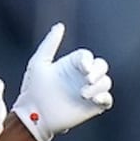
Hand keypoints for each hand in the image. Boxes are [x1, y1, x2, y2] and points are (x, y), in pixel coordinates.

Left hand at [12, 23, 112, 140]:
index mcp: (71, 65)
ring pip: (106, 82)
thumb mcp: (38, 64)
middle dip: (98, 70)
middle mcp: (81, 77)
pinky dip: (104, 98)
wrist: (32, 115)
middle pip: (102, 66)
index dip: (88, 60)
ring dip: (99, 86)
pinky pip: (107, 100)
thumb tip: (60, 25)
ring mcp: (88, 91)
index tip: (82, 67)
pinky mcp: (91, 106)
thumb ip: (49, 44)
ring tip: (83, 94)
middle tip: (87, 79)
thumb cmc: (32, 89)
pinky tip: (94, 99)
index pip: (87, 56)